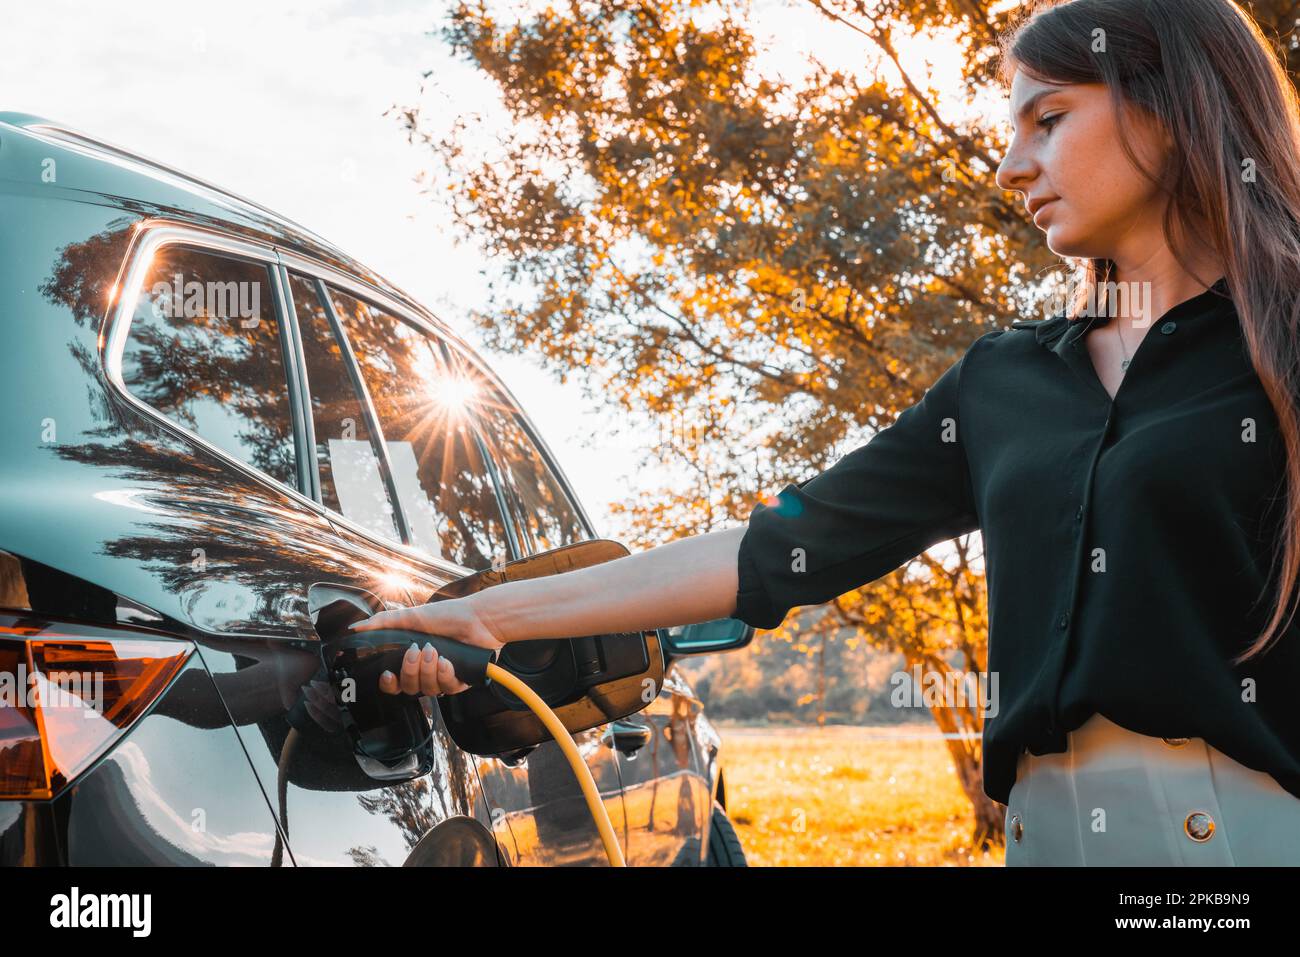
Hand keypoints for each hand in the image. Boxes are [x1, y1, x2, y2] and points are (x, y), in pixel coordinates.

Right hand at [348, 597, 502, 697]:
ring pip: (428, 690)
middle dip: (410, 671)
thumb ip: (383, 623)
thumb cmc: (449, 615)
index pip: (394, 683)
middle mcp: (427, 671)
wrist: (480, 617)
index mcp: (413, 660)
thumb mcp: (411, 617)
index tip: (387, 674)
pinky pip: (448, 689)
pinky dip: (446, 674)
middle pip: (409, 688)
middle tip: (416, 651)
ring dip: (428, 670)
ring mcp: (444, 677)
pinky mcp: (461, 682)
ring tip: (434, 651)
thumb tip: (356, 627)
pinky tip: (448, 661)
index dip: (389, 684)